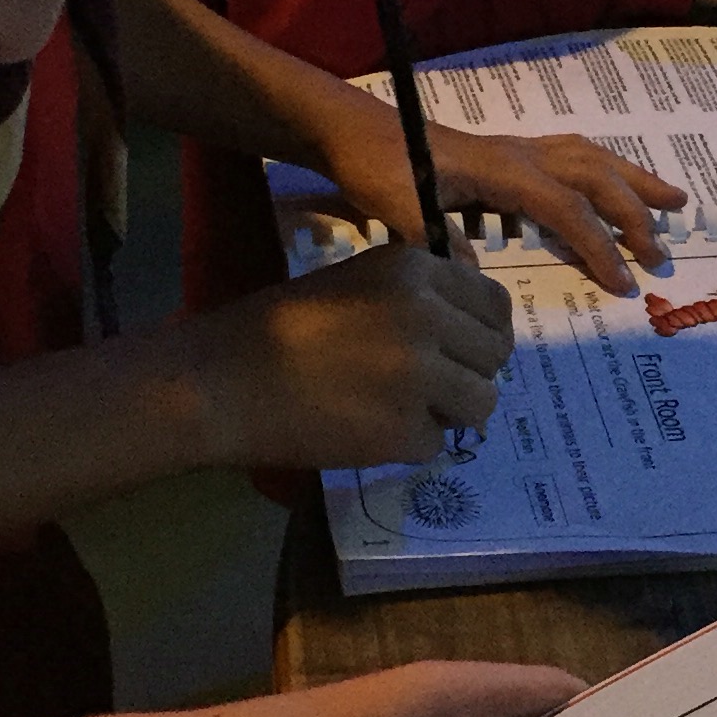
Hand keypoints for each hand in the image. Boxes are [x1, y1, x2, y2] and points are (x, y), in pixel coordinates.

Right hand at [175, 243, 512, 469]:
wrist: (220, 380)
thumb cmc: (278, 326)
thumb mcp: (357, 281)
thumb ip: (417, 295)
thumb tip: (472, 327)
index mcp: (414, 270)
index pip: (495, 303)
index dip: (483, 331)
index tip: (463, 348)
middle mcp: (426, 316)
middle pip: (496, 355)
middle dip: (469, 372)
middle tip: (432, 385)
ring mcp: (419, 377)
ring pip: (481, 402)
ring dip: (449, 411)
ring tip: (402, 409)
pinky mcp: (402, 431)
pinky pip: (436, 444)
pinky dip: (407, 445)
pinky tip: (365, 430)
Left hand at [317, 108, 681, 295]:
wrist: (356, 130)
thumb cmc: (377, 167)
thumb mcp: (399, 208)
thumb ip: (436, 241)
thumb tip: (474, 279)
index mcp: (502, 169)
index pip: (566, 209)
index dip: (598, 246)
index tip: (623, 283)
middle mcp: (520, 153)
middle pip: (596, 177)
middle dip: (634, 215)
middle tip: (661, 255)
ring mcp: (516, 149)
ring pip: (592, 158)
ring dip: (634, 180)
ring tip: (675, 202)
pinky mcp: (508, 153)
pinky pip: (573, 155)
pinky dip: (604, 169)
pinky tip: (614, 182)